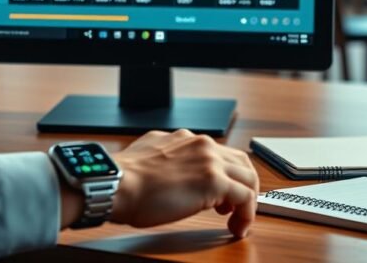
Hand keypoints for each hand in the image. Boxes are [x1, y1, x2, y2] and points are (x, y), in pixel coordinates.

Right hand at [109, 129, 259, 238]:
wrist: (117, 184)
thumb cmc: (124, 180)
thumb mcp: (149, 158)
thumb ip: (166, 159)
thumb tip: (168, 175)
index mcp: (184, 138)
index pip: (218, 153)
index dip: (225, 176)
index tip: (222, 195)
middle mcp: (201, 144)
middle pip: (241, 162)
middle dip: (243, 186)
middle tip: (234, 208)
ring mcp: (210, 160)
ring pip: (248, 178)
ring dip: (247, 202)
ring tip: (236, 221)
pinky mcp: (215, 181)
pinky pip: (246, 198)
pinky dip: (247, 215)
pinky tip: (236, 228)